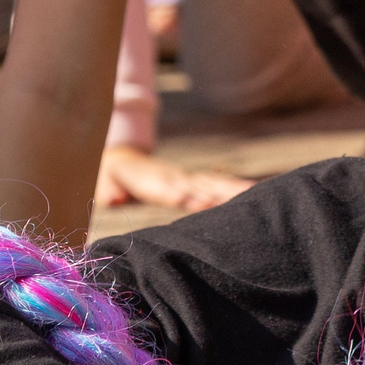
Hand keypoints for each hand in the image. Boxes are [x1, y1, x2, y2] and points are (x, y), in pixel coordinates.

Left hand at [95, 145, 251, 211]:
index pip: (171, 191)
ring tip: (256, 192)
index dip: (183, 195)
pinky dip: (235, 187)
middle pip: (201, 185)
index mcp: (155, 183)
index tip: (198, 202)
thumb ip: (112, 193)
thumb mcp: (107, 187)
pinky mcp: (194, 183)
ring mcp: (187, 179)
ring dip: (234, 189)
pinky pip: (218, 184)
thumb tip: (113, 198)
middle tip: (244, 196)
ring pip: (214, 183)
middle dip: (220, 191)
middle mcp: (176, 179)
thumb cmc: (112, 181)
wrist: (120, 162)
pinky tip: (254, 191)